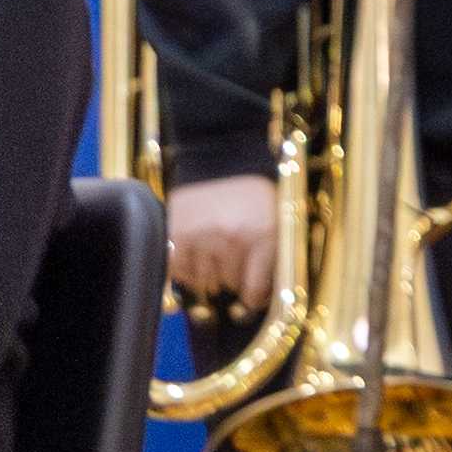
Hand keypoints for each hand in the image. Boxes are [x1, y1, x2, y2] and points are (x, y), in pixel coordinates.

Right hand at [164, 171, 280, 310]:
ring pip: (203, 280)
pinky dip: (186, 265)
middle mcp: (230, 239)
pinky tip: (196, 247)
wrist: (223, 154)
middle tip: (233, 253)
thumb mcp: (276, 219)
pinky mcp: (175, 234)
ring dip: (209, 270)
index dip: (254, 296)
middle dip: (233, 274)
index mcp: (262, 235)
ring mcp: (201, 237)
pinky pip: (179, 270)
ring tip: (215, 245)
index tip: (252, 297)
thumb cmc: (252, 191)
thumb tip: (262, 298)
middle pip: (229, 284)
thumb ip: (272, 257)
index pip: (255, 289)